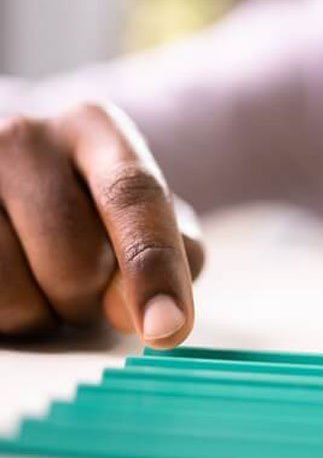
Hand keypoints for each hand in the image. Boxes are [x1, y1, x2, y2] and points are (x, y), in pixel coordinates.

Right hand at [0, 102, 203, 347]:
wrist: (13, 189)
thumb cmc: (94, 211)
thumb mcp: (148, 218)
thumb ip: (171, 256)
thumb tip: (149, 312)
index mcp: (96, 127)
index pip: (134, 196)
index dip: (154, 267)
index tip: (168, 329)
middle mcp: (25, 137)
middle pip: (78, 261)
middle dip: (92, 297)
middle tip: (84, 281)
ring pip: (17, 293)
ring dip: (43, 312)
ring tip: (39, 275)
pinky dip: (6, 316)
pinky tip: (12, 279)